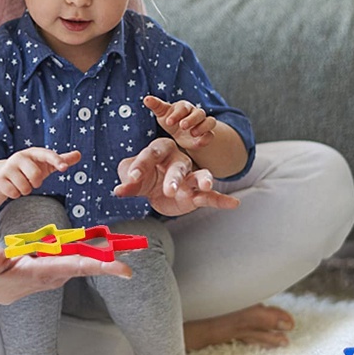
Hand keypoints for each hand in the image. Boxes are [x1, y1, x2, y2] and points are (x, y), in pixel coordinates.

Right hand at [0, 148, 80, 198]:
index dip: (56, 160)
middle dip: (36, 183)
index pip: (47, 155)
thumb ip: (62, 160)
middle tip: (31, 180)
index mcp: (34, 153)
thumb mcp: (46, 164)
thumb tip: (79, 154)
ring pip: (25, 187)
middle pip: (36, 176)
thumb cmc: (30, 169)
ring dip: (25, 190)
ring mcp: (8, 167)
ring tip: (21, 183)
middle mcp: (19, 157)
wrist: (3, 175)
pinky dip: (15, 194)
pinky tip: (12, 187)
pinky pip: (14, 193)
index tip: (64, 167)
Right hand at [0, 246, 130, 304]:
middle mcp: (55, 274)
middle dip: (112, 261)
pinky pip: (79, 256)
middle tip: (139, 252)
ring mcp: (57, 271)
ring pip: (86, 260)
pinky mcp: (56, 266)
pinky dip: (96, 250)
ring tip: (133, 244)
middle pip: (88, 265)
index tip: (124, 269)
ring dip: (108, 253)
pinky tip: (113, 242)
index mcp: (42, 273)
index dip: (101, 266)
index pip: (75, 267)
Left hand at [114, 137, 239, 216]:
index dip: (141, 166)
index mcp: (159, 150)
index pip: (150, 155)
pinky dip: (222, 200)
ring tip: (207, 185)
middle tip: (169, 190)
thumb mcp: (131, 179)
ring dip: (202, 180)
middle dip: (174, 178)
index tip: (132, 178)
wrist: (153, 189)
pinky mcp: (196, 194)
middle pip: (178, 166)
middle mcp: (178, 161)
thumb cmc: (142, 176)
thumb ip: (127, 183)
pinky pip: (211, 196)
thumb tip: (119, 190)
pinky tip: (234, 204)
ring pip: (198, 176)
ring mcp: (189, 177)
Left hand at [145, 94, 215, 151]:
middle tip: (182, 126)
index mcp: (184, 107)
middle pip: (199, 113)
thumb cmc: (171, 120)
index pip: (183, 108)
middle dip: (191, 119)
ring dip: (202, 127)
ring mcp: (203, 124)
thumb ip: (156, 106)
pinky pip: (211, 135)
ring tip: (192, 133)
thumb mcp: (162, 113)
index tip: (168, 122)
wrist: (180, 133)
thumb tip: (146, 99)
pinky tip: (198, 143)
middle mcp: (196, 114)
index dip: (176, 114)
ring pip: (209, 121)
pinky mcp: (206, 135)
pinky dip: (206, 138)